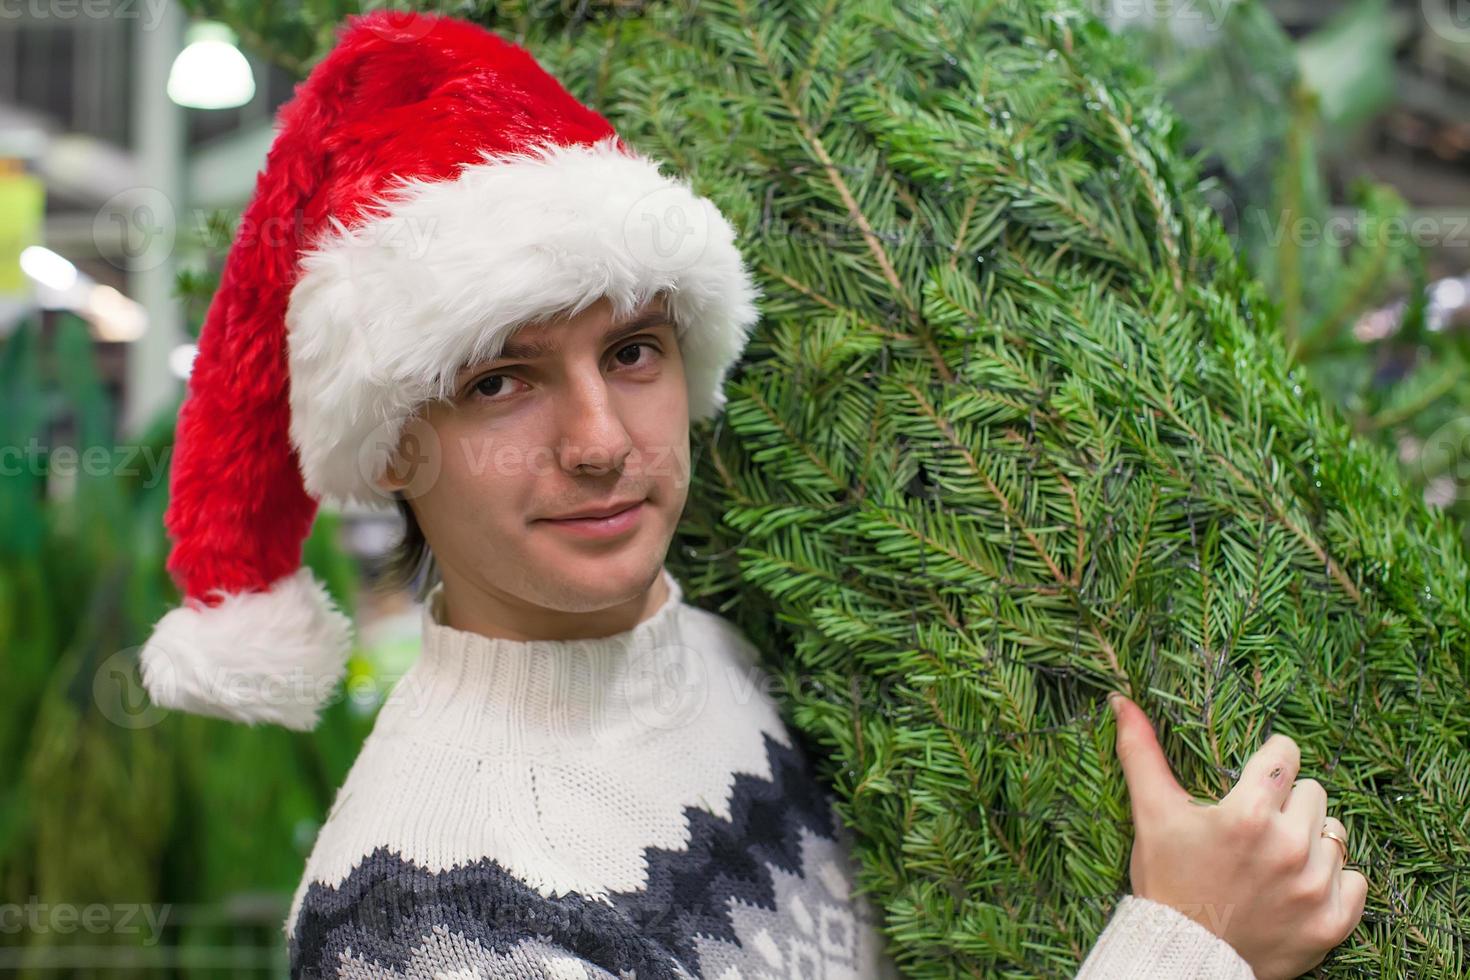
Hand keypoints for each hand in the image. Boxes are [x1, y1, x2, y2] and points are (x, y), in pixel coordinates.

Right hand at [1109, 693, 1366, 979]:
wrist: (1182, 955)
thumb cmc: (1166, 880)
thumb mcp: (1152, 813)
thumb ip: (1141, 752)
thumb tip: (1120, 699)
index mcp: (1247, 813)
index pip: (1286, 755)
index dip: (1269, 764)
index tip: (1255, 782)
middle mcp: (1288, 847)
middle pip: (1313, 792)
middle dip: (1287, 804)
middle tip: (1258, 828)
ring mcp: (1313, 887)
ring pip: (1335, 833)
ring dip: (1310, 841)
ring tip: (1275, 858)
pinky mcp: (1332, 921)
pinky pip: (1357, 880)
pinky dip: (1335, 881)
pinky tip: (1300, 885)